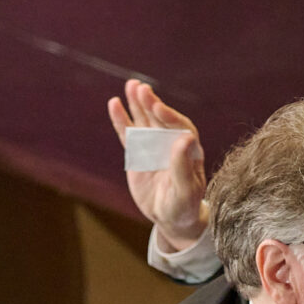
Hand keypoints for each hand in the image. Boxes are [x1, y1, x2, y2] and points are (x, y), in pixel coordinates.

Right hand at [107, 79, 206, 249]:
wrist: (171, 218)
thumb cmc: (183, 206)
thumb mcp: (186, 191)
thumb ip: (183, 166)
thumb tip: (185, 138)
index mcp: (189, 150)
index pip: (180, 127)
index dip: (169, 116)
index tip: (158, 107)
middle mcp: (172, 143)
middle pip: (161, 118)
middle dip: (151, 103)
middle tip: (141, 88)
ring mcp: (154, 146)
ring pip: (145, 121)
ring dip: (138, 103)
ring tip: (131, 85)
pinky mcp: (138, 152)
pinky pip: (128, 133)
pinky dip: (122, 119)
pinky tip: (114, 103)